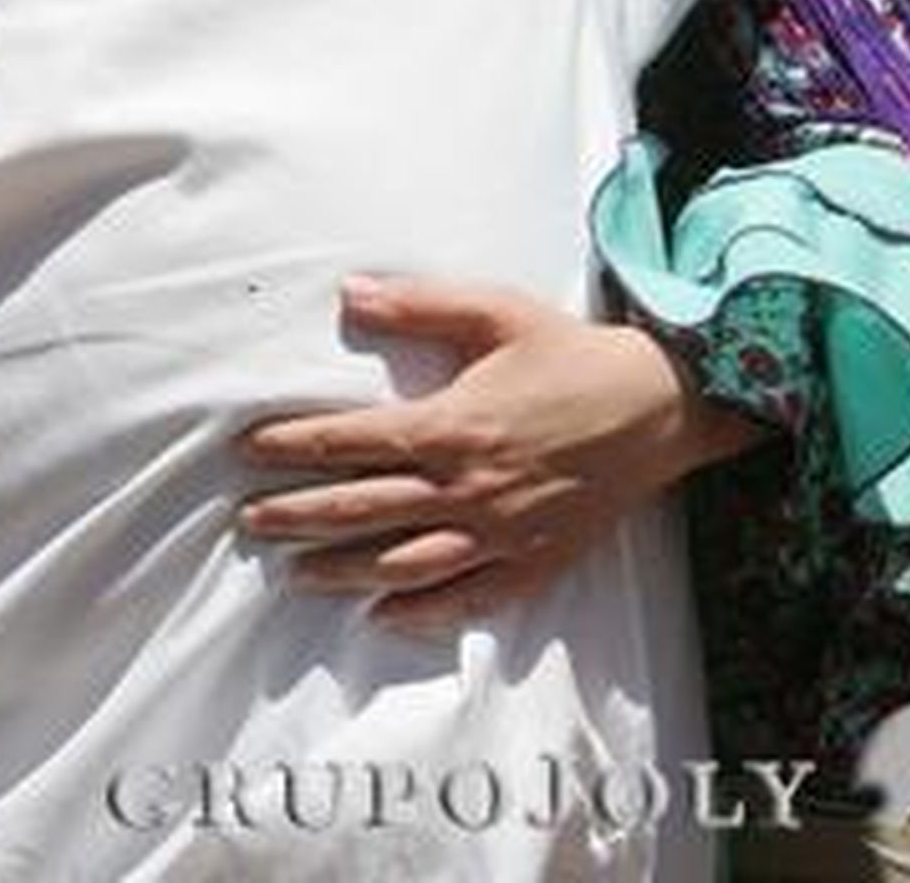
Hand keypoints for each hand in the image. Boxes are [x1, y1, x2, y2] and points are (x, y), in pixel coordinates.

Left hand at [236, 274, 760, 628]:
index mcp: (453, 425)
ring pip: (404, 564)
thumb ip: (418, 305)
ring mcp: (501, 533)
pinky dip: (421, 611)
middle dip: (299, 516)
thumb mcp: (495, 311)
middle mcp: (469, 488)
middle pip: (363, 510)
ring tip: (296, 574)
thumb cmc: (572, 353)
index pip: (352, 443)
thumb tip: (348, 294)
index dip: (295, 447)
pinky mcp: (533, 562)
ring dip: (343, 571)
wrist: (659, 406)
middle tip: (250, 522)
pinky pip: (468, 598)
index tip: (249, 451)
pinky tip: (384, 616)